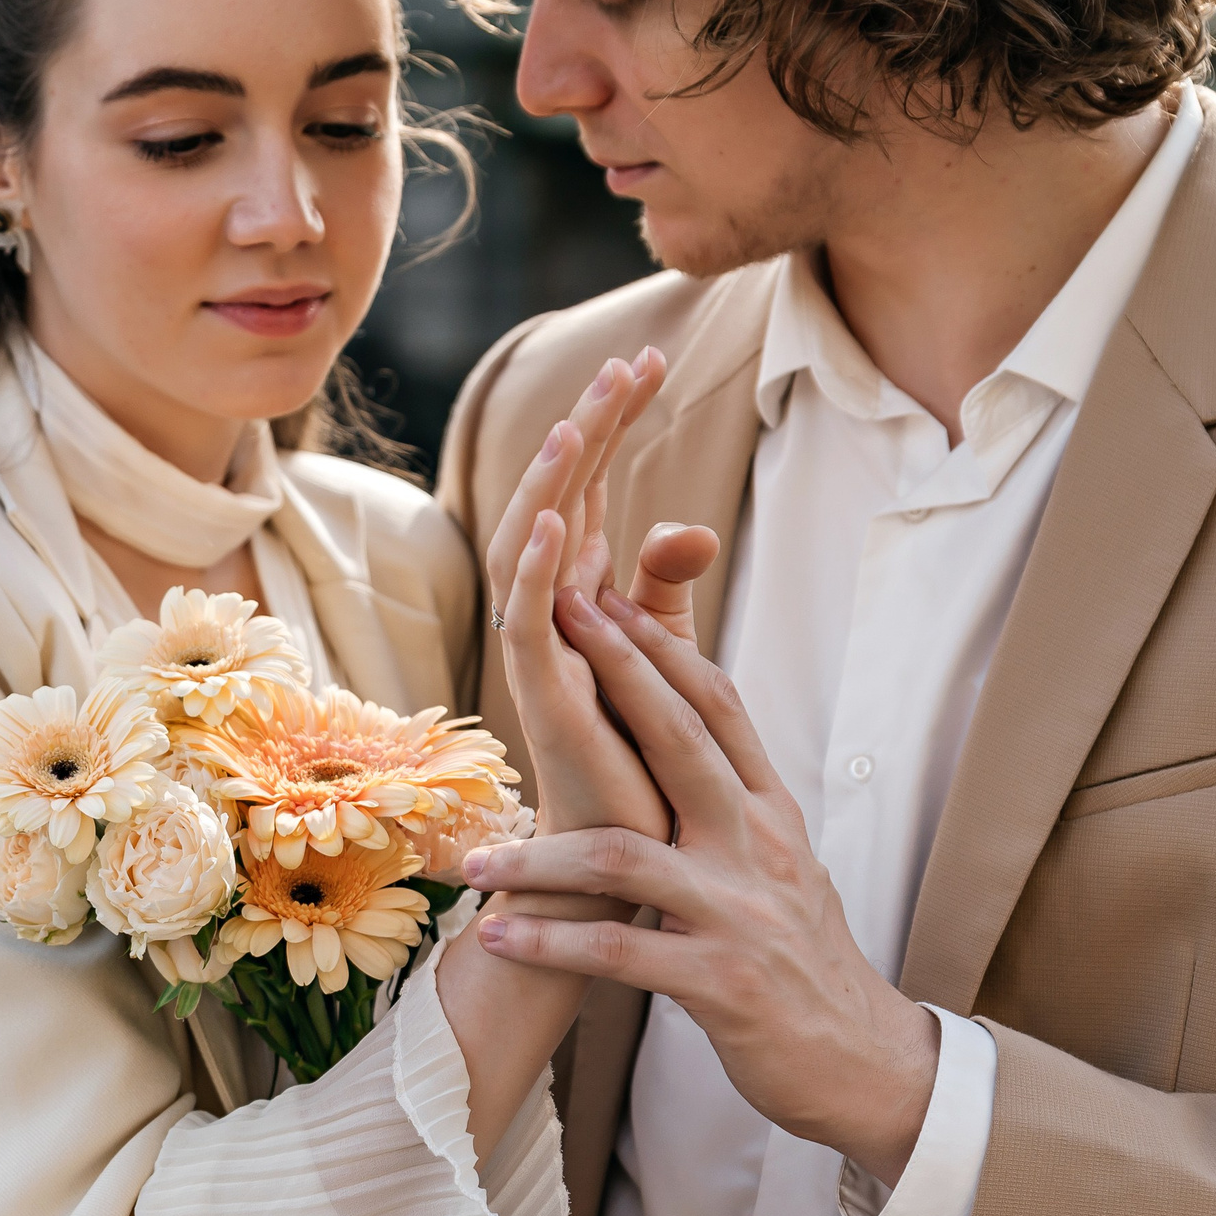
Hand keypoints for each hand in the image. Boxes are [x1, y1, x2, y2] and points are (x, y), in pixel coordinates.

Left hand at [462, 588, 941, 1185]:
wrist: (862, 1061)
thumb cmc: (800, 960)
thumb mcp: (778, 864)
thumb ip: (728, 803)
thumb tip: (677, 739)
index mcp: (769, 812)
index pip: (717, 706)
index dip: (659, 647)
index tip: (600, 593)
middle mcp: (758, 846)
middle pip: (680, 741)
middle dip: (613, 676)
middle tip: (547, 627)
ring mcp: (739, 912)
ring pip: (625, 858)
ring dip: (538, 857)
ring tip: (476, 863)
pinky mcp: (720, 982)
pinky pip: (617, 952)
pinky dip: (552, 942)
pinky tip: (500, 937)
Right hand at [482, 350, 719, 839]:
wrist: (623, 858)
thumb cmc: (641, 761)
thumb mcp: (664, 656)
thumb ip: (667, 588)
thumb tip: (690, 525)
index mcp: (578, 592)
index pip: (589, 483)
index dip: (614, 420)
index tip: (651, 357)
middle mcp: (550, 611)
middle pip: (556, 493)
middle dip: (590, 426)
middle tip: (630, 363)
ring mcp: (539, 650)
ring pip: (529, 544)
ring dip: (551, 482)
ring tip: (578, 422)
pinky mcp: (539, 697)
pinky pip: (525, 621)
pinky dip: (535, 569)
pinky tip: (558, 521)